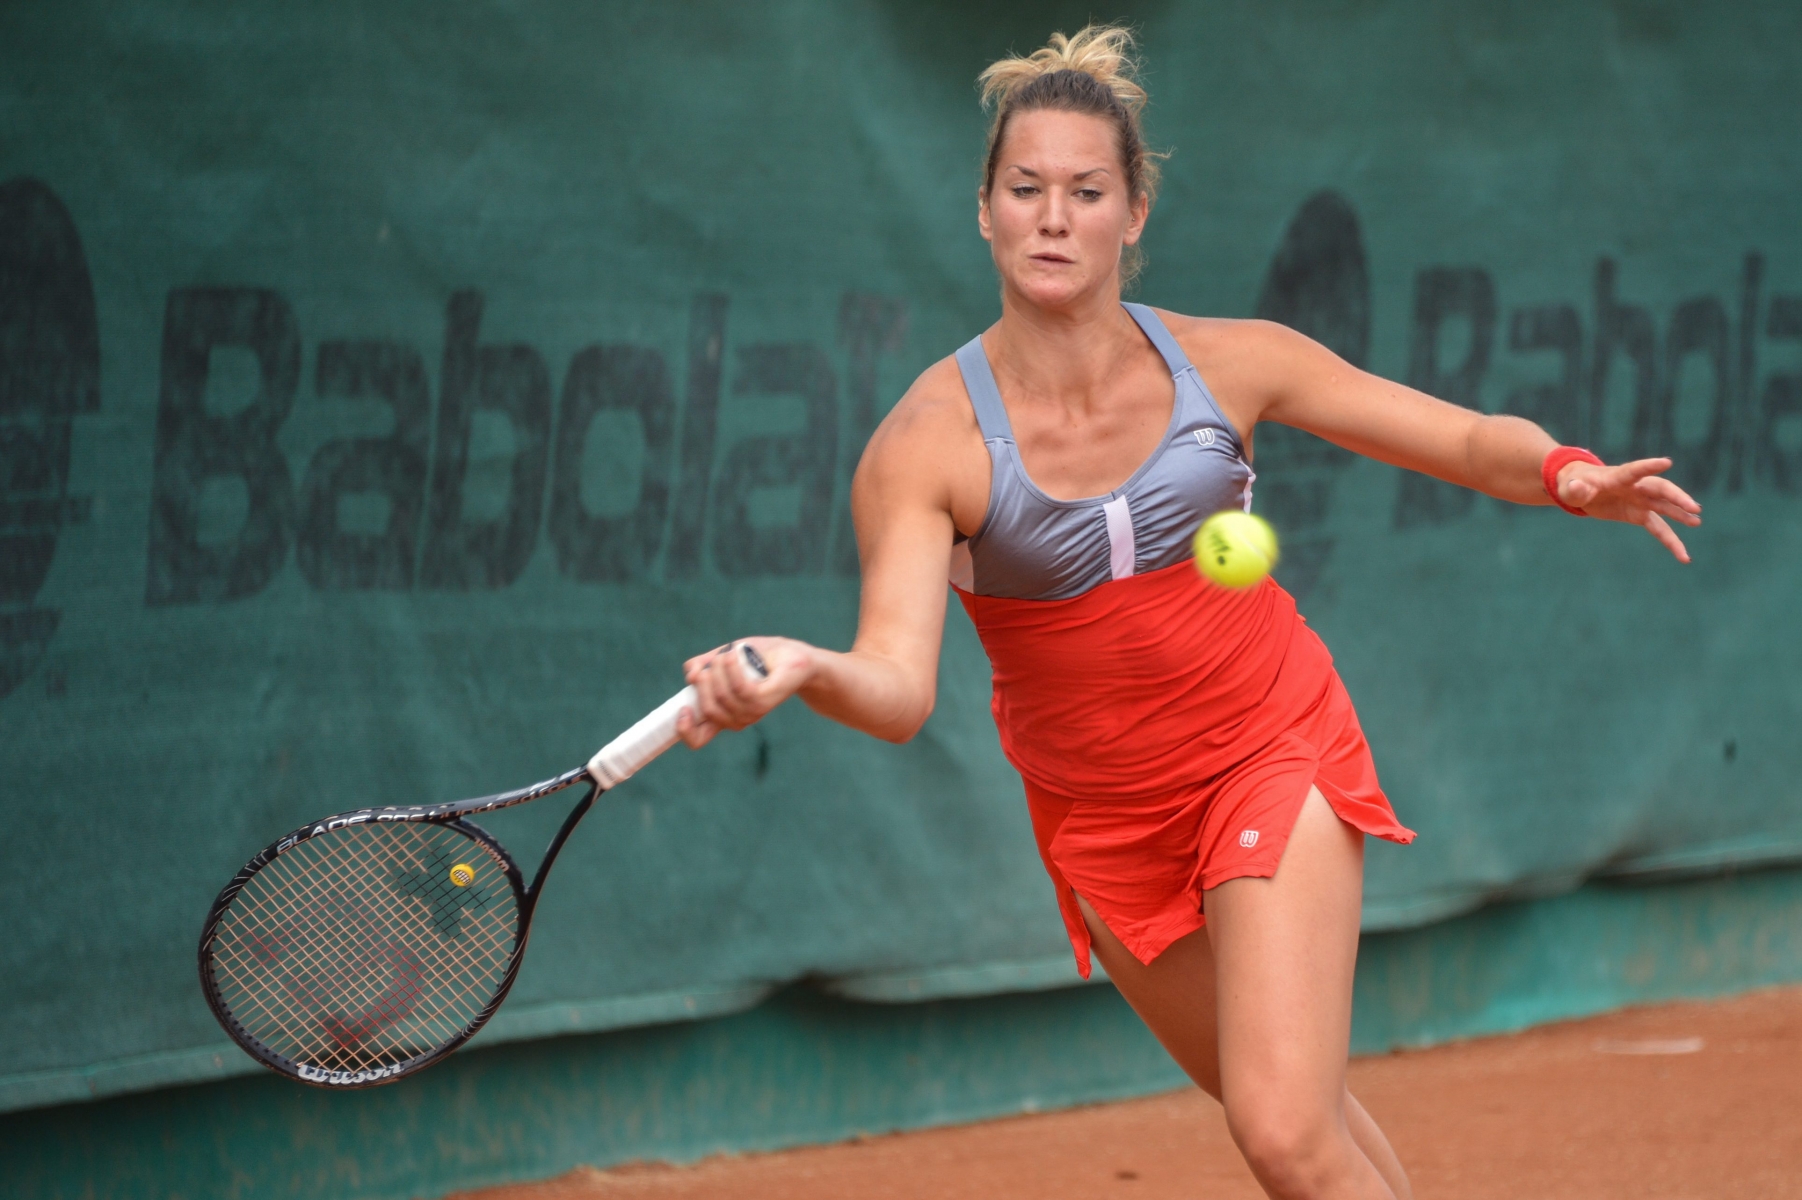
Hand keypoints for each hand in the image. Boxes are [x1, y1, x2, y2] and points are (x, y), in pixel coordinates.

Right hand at [675, 637, 814, 748]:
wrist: (797, 657)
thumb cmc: (761, 658)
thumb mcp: (726, 657)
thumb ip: (704, 664)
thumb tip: (690, 674)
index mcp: (725, 714)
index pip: (699, 739)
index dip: (685, 731)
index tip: (682, 711)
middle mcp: (739, 717)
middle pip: (708, 710)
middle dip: (703, 683)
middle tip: (711, 662)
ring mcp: (754, 711)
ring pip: (723, 697)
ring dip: (718, 670)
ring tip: (727, 652)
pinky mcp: (767, 699)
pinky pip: (741, 689)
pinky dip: (732, 669)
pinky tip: (733, 653)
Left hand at [1556, 457, 1701, 562]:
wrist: (1580, 489)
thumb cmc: (1574, 485)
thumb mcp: (1570, 488)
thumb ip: (1575, 490)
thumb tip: (1576, 488)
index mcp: (1617, 476)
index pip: (1634, 471)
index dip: (1649, 466)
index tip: (1667, 462)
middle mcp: (1635, 487)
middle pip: (1659, 489)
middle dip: (1676, 497)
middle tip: (1694, 508)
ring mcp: (1640, 501)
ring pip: (1665, 508)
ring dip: (1680, 515)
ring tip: (1696, 522)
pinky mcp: (1640, 514)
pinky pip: (1659, 528)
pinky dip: (1670, 540)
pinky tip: (1683, 555)